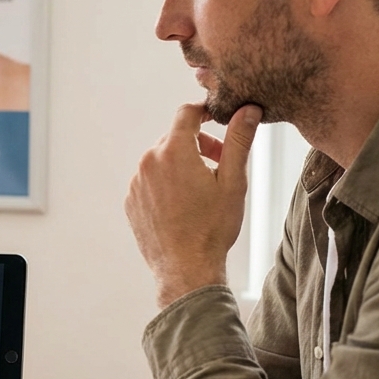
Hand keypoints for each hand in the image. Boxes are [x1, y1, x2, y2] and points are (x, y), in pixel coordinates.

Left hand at [125, 102, 260, 306]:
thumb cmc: (212, 227)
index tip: (217, 119)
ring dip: (182, 165)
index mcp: (173, 151)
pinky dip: (166, 184)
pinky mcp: (131, 200)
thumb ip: (238, 140)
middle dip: (199, 144)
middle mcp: (148, 162)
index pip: (186, 113)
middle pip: (174, 138)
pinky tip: (184, 205)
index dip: (205, 112)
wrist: (186, 268)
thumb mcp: (233, 181)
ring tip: (202, 190)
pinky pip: (150, 181)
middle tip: (220, 164)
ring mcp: (136, 182)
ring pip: (161, 160)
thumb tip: (247, 110)